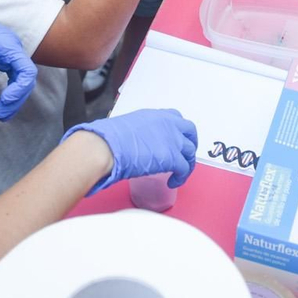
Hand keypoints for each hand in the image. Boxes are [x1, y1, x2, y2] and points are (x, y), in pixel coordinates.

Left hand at [0, 0, 35, 120]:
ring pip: (20, 79)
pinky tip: (0, 99)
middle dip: (16, 99)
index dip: (19, 90)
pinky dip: (8, 90)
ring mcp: (6, 51)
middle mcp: (11, 47)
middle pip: (26, 78)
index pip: (27, 71)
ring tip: (0, 113)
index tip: (2, 101)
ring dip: (14, 97)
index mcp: (7, 43)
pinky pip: (11, 75)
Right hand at [62, 108, 198, 194]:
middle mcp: (167, 124)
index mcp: (155, 116)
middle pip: (190, 132)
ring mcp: (172, 140)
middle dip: (191, 144)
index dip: (179, 130)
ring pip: (190, 152)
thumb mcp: (128, 127)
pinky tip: (173, 182)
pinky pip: (184, 169)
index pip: (176, 118)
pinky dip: (181, 177)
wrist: (107, 147)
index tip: (177, 139)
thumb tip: (134, 143)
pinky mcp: (172, 157)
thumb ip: (139, 132)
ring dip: (187, 163)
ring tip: (179, 173)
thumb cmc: (109, 138)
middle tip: (186, 155)